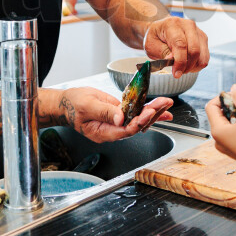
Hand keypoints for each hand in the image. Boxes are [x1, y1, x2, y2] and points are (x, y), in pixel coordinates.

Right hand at [58, 87, 172, 142]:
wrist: (67, 103)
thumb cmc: (73, 104)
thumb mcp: (87, 105)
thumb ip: (104, 112)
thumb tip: (120, 118)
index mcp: (102, 132)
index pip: (125, 131)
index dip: (138, 122)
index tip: (149, 112)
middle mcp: (112, 130)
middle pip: (136, 126)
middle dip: (152, 115)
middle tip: (164, 103)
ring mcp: (117, 123)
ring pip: (139, 120)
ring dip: (154, 112)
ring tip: (168, 104)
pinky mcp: (120, 114)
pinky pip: (136, 113)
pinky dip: (149, 110)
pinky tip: (162, 108)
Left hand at [144, 16, 208, 77]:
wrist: (161, 29)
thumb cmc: (156, 37)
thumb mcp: (152, 45)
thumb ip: (163, 52)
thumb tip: (173, 61)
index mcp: (172, 24)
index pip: (181, 44)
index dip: (180, 61)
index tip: (176, 73)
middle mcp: (188, 25)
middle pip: (194, 50)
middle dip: (187, 66)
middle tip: (178, 72)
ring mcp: (198, 32)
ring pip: (202, 55)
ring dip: (193, 67)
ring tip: (182, 68)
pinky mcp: (203, 39)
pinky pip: (205, 57)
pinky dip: (197, 65)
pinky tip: (188, 65)